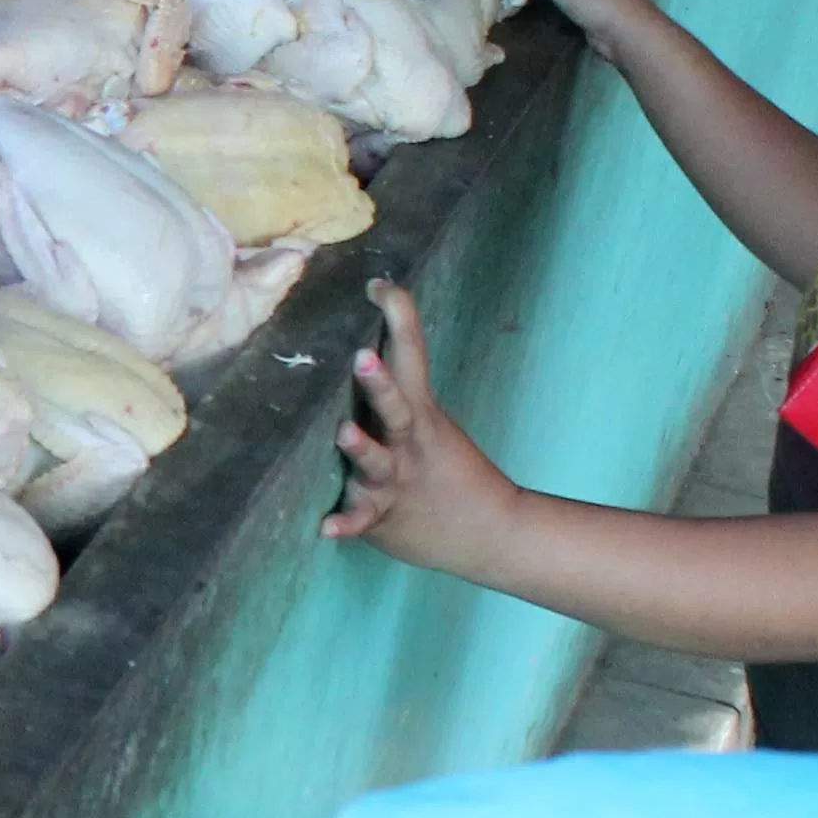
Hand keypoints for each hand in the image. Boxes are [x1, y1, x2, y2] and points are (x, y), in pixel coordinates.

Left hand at [322, 279, 518, 567]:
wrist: (491, 532)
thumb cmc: (443, 466)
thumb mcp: (426, 420)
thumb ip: (394, 386)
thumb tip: (360, 339)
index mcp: (419, 412)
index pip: (411, 357)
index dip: (399, 319)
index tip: (380, 285)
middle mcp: (408, 442)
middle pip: (396, 408)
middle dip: (380, 384)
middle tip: (362, 357)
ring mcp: (397, 479)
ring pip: (376, 461)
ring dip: (361, 448)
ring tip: (344, 433)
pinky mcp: (383, 516)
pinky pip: (361, 520)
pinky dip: (346, 523)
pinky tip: (326, 527)